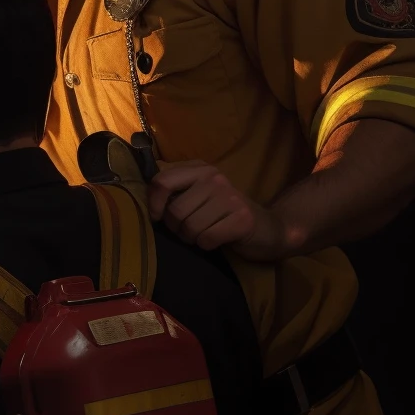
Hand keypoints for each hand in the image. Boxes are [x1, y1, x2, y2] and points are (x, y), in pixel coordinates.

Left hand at [148, 160, 288, 259]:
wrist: (267, 228)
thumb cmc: (224, 214)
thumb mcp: (199, 195)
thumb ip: (175, 191)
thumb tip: (147, 199)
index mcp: (200, 169)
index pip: (162, 181)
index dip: (154, 204)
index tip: (158, 217)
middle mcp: (215, 177)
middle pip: (174, 211)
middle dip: (177, 228)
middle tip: (191, 229)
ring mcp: (230, 196)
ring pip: (189, 227)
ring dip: (192, 238)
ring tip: (205, 233)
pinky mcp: (241, 218)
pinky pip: (206, 239)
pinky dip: (207, 245)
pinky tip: (218, 240)